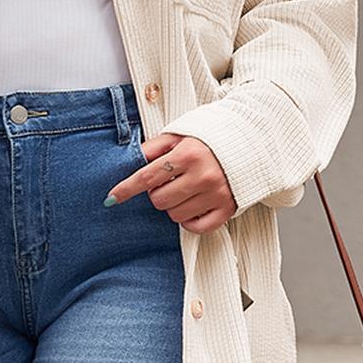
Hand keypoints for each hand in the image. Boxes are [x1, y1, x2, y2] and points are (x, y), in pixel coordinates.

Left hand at [104, 132, 237, 232]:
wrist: (250, 141)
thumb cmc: (210, 138)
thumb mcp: (180, 134)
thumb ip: (155, 147)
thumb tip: (131, 161)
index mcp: (188, 154)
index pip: (147, 177)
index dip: (126, 189)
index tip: (111, 198)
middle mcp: (202, 175)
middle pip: (159, 200)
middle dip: (157, 194)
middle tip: (169, 183)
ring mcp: (216, 194)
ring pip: (175, 215)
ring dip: (174, 206)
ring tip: (185, 191)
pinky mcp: (227, 208)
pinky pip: (197, 227)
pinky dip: (190, 221)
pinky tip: (193, 207)